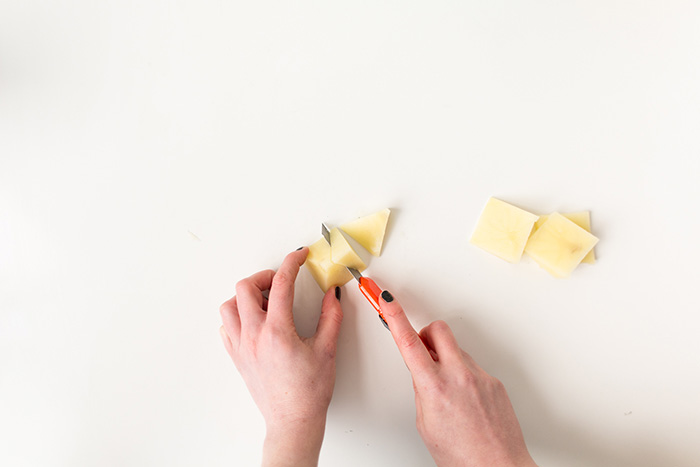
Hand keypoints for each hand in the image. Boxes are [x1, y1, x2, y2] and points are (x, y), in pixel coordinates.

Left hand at [219, 247, 343, 466]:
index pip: (281, 283)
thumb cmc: (309, 392)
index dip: (291, 262)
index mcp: (277, 331)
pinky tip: (255, 321)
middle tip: (281, 282)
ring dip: (246, 296)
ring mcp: (241, 347)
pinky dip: (237, 316)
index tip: (299, 255)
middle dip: (264, 276)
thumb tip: (333, 294)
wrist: (292, 421)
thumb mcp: (327, 350)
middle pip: (245, 287)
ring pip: (228, 305)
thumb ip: (331, 316)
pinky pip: (226, 326)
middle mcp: (253, 336)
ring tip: (266, 303)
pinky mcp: (236, 357)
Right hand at [379, 291, 536, 466]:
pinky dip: (463, 377)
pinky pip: (472, 367)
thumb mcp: (425, 424)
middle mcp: (459, 375)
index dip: (394, 315)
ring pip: (456, 350)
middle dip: (426, 335)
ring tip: (447, 392)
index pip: (408, 341)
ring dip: (446, 360)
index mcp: (435, 387)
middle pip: (437, 330)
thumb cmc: (462, 456)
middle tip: (422, 351)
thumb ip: (421, 391)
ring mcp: (480, 377)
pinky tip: (465, 401)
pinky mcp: (494, 382)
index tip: (385, 299)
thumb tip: (421, 373)